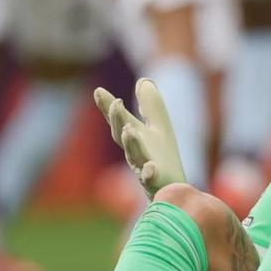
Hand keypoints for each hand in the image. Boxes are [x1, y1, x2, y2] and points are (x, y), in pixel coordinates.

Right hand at [94, 78, 184, 197]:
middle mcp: (135, 153)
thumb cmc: (161, 158)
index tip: (99, 92)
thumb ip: (150, 105)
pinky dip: (149, 174)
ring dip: (131, 144)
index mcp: (135, 138)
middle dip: (118, 120)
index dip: (109, 108)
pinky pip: (151, 180)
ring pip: (135, 156)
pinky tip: (151, 168)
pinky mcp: (157, 183)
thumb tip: (143, 80)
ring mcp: (144, 169)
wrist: (171, 190)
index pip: (120, 121)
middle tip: (115, 103)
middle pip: (122, 137)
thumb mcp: (158, 127)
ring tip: (129, 131)